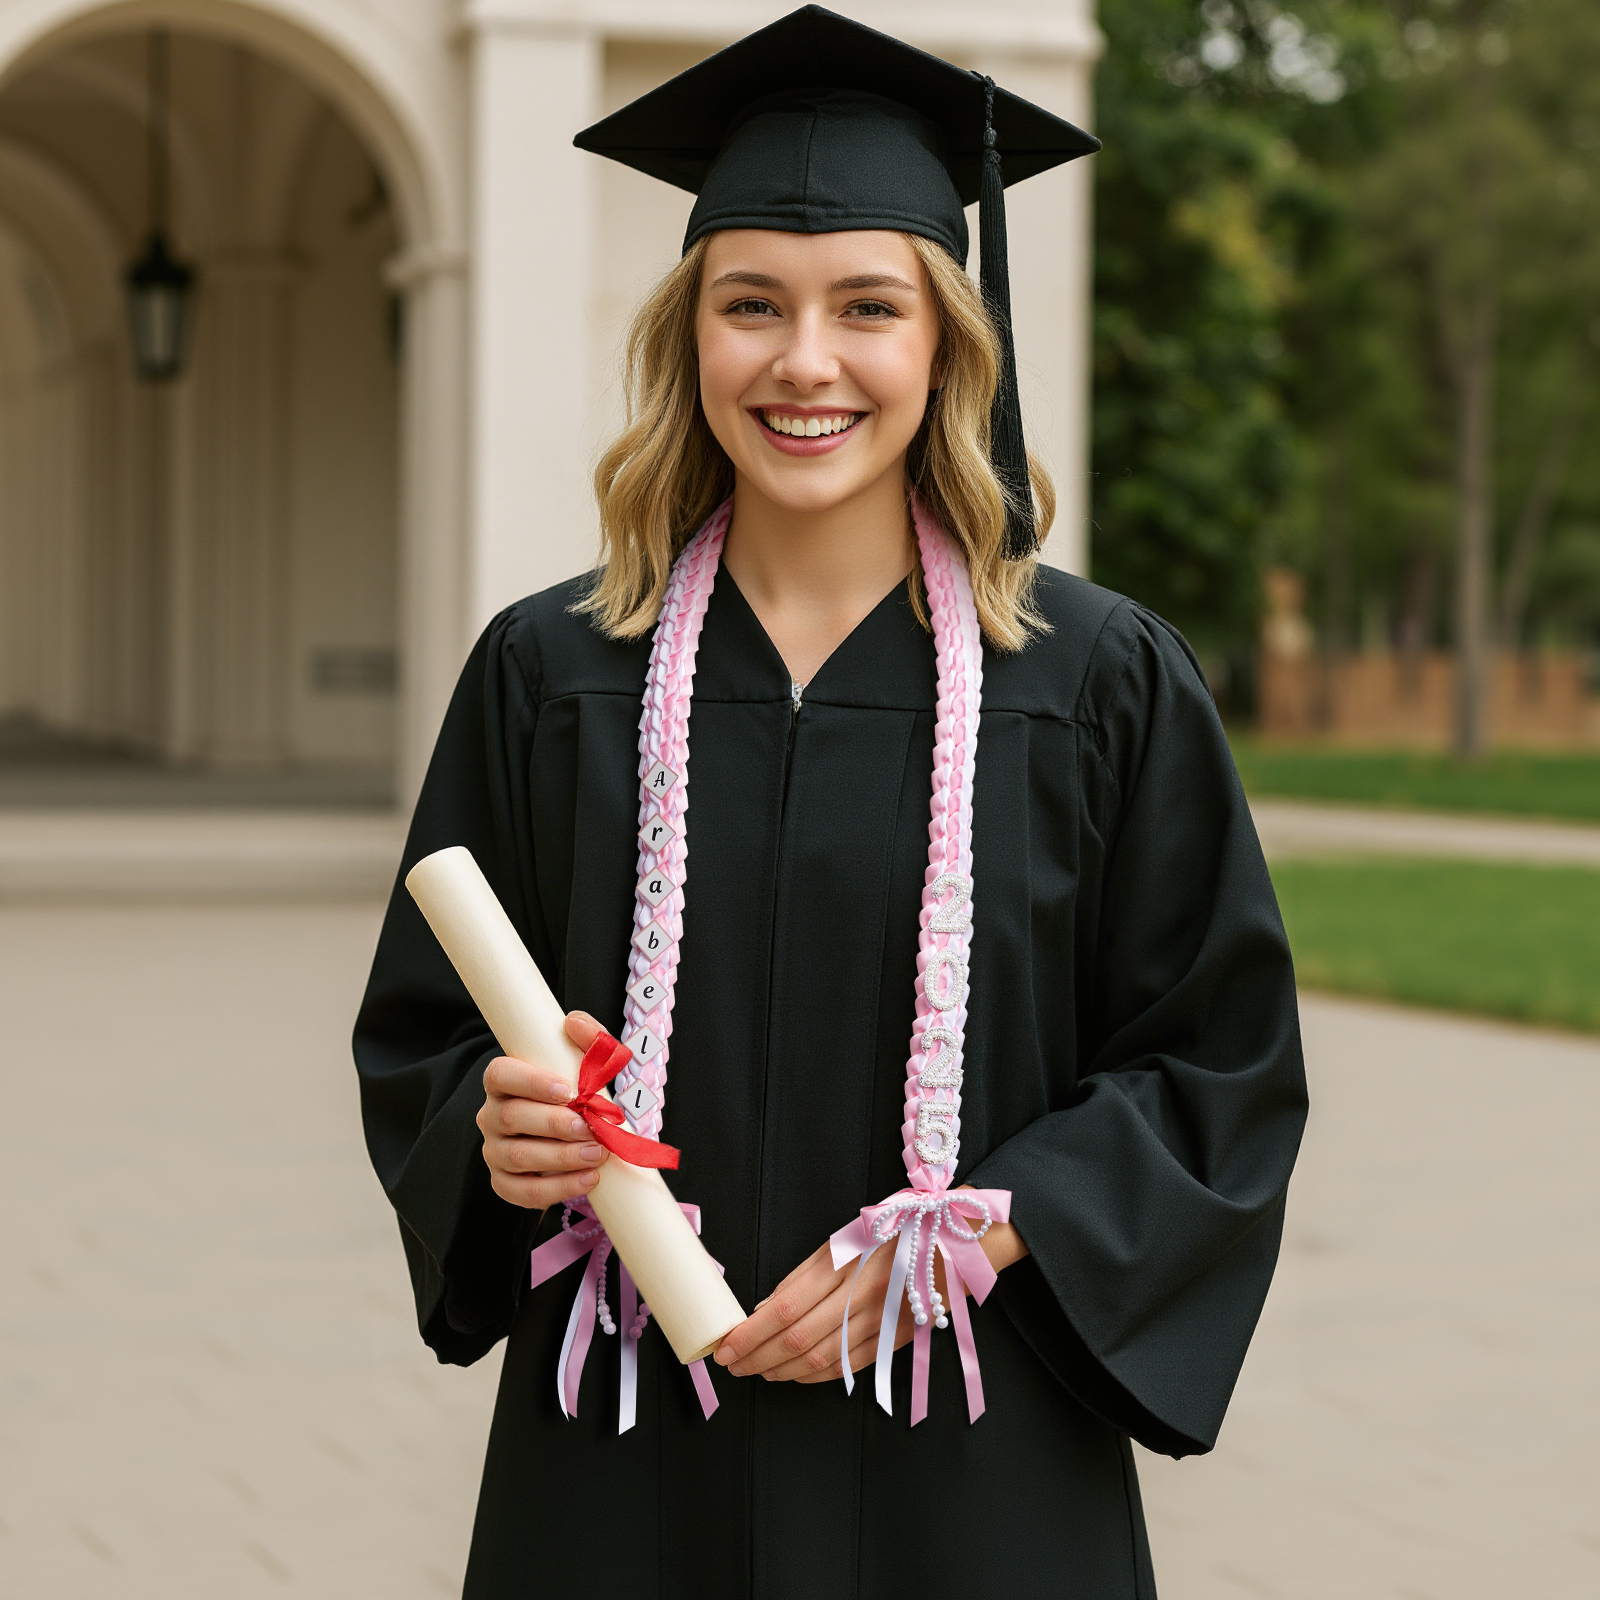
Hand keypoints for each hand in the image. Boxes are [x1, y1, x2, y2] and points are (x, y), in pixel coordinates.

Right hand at [476, 1011, 608, 1209]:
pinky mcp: (505, 1184)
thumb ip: (588, 1037)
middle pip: (511, 1119)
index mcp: (504, 1082)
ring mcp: (495, 1152)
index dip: (530, 1082)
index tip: (566, 1091)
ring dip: (562, 1158)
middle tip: (591, 1128)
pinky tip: (589, 1179)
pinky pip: (524, 1192)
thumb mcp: (588, 1062)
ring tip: (598, 1154)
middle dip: (555, 1125)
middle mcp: (491, 1116)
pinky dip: (559, 1188)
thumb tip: (573, 1023)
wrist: (581, 1136)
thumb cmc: (579, 1092)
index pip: (500, 1075)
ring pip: (519, 1157)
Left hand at [713, 1203, 1029, 1383]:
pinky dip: (816, 1376)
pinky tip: (794, 1374)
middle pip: (798, 1339)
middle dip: (757, 1358)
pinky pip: (850, 1367)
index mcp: (847, 1260)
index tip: (724, 1346)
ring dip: (782, 1370)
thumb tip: (766, 1308)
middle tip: (731, 1365)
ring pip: (822, 1359)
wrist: (959, 1236)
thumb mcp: (845, 1236)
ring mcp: (883, 1320)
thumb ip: (806, 1273)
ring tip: (756, 1371)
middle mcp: (864, 1293)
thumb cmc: (895, 1226)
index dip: (751, 1333)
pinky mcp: (899, 1339)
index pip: (786, 1308)